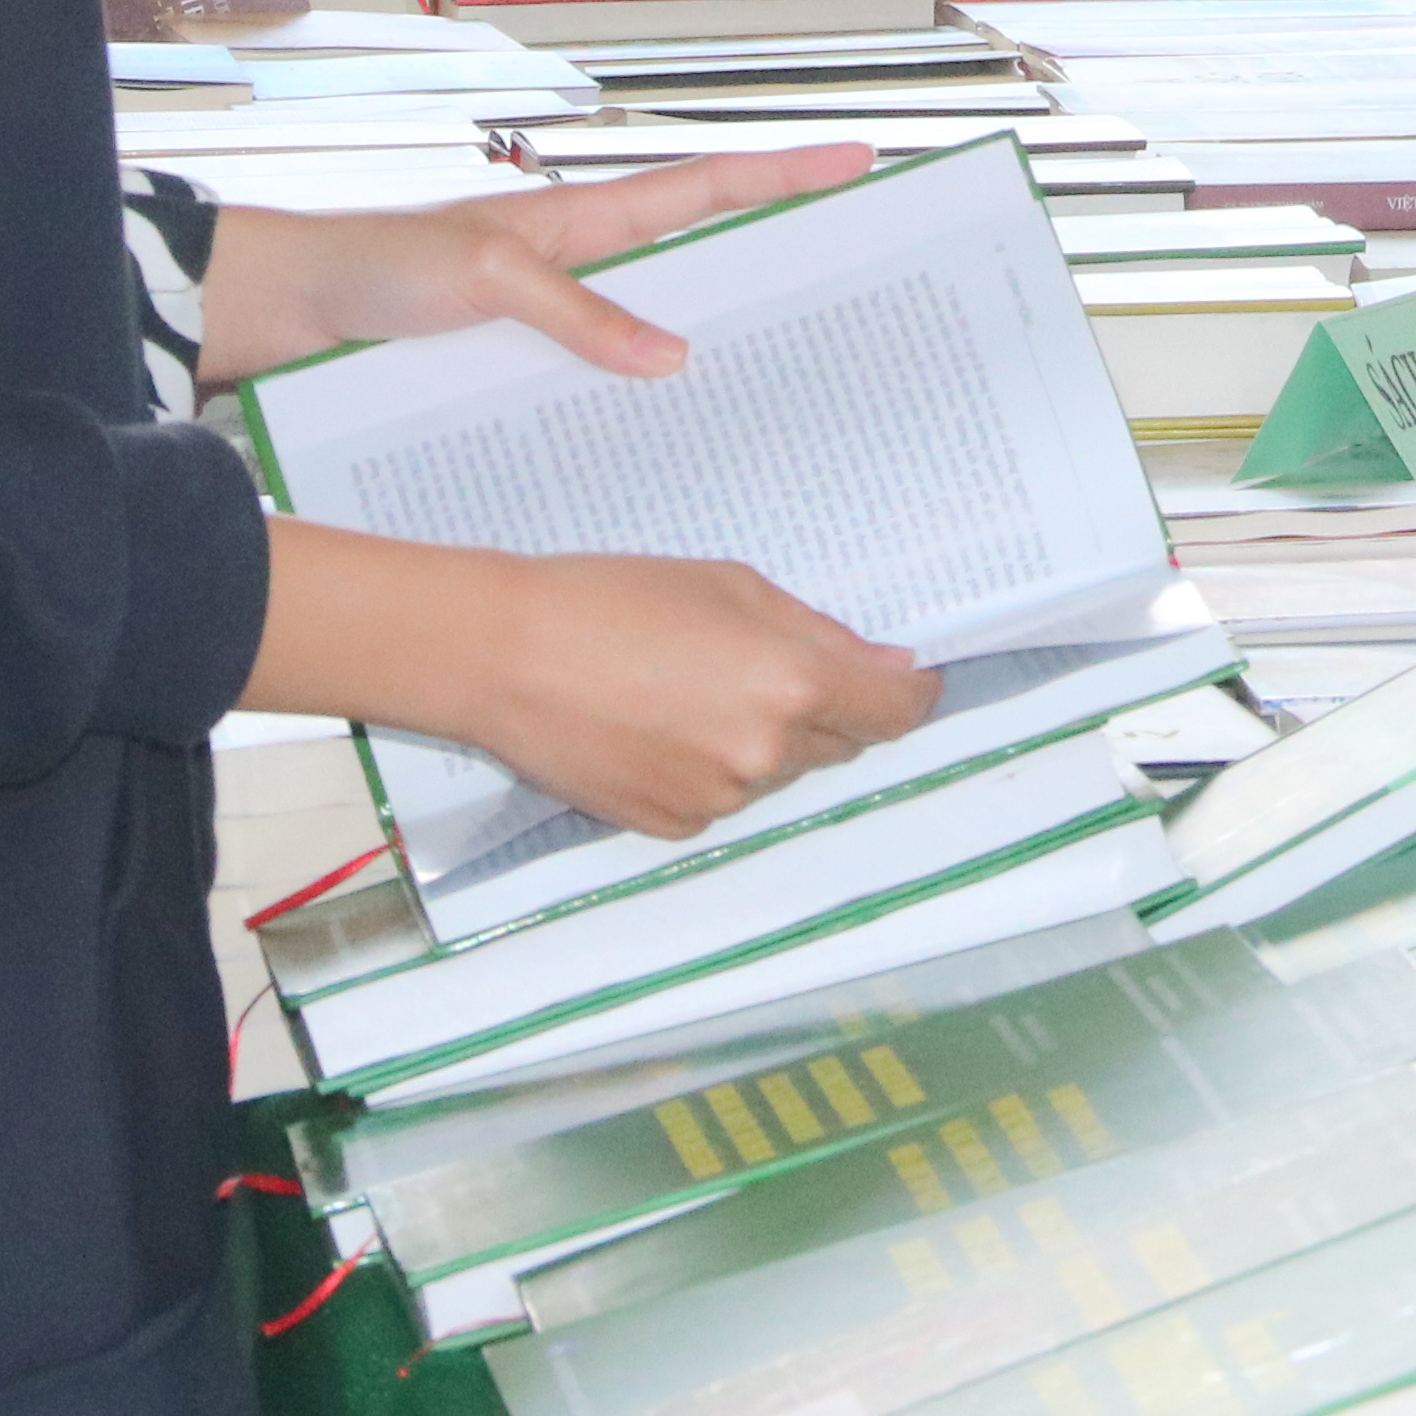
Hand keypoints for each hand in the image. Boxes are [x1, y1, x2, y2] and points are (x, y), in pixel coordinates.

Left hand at [195, 144, 880, 388]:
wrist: (275, 316)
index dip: (778, 174)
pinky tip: (666, 462)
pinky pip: (592, 398)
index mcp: (576, 224)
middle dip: (772, 272)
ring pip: (650, 344)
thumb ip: (578, 313)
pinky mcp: (511, 377)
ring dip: (709, 365)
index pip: (699, 190)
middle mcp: (573, 273)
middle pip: (695, 268)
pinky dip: (634, 422)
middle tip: (850, 298)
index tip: (855, 160)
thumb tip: (674, 356)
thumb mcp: (482, 279)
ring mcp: (546, 328)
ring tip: (783, 398)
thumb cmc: (368, 269)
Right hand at [453, 552, 941, 839]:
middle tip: (764, 664)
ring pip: (777, 772)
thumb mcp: (733, 588)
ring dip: (762, 739)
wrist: (505, 656)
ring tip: (687, 687)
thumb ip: (821, 635)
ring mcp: (719, 800)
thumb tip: (888, 667)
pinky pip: (722, 798)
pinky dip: (710, 768)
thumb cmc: (614, 600)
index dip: (909, 696)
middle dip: (823, 708)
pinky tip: (657, 725)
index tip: (904, 682)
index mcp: (794, 686)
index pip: (895, 713)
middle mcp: (766, 756)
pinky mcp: (671, 826)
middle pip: (838, 743)